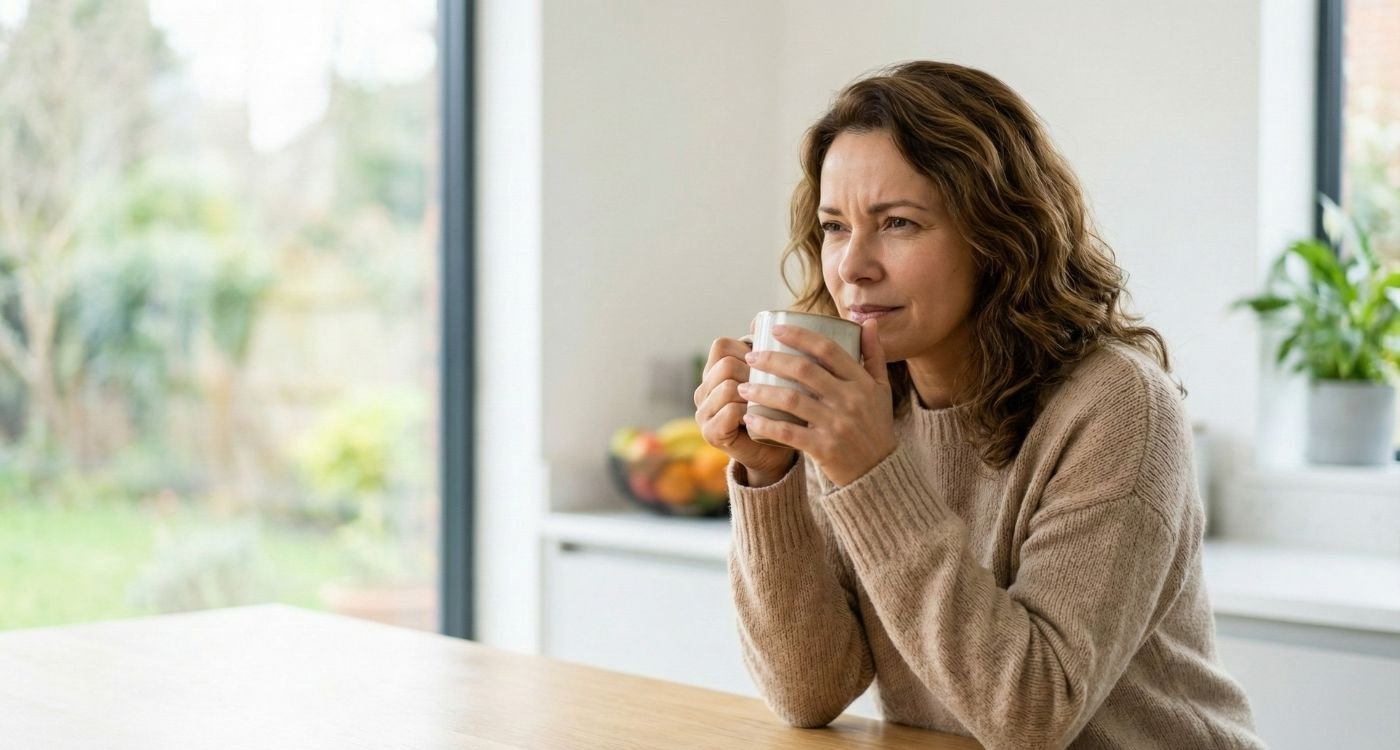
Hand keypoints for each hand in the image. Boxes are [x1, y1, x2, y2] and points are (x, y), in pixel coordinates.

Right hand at [694, 318, 798, 481]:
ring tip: (773, 399)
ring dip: (753, 391)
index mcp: (714, 372)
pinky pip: (729, 411)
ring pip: (727, 386)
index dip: (747, 349)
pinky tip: (762, 414)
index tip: (771, 361)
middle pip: (725, 364)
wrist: (776, 452)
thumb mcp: (774, 377)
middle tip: (778, 383)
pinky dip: (748, 410)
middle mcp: (703, 390)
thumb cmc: (779, 409)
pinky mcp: (711, 434)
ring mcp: (704, 412)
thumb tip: (764, 320)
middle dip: (752, 371)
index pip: (721, 345)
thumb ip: (769, 352)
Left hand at [737, 319, 895, 486]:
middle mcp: (850, 400)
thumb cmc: (876, 426)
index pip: (828, 349)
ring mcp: (837, 425)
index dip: (799, 335)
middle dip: (772, 359)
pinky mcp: (825, 448)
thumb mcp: (881, 390)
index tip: (775, 329)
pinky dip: (766, 424)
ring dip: (762, 390)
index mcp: (861, 382)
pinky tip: (749, 417)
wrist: (879, 473)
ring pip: (792, 399)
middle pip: (804, 370)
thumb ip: (875, 356)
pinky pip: (788, 432)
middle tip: (751, 356)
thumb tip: (869, 322)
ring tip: (743, 386)